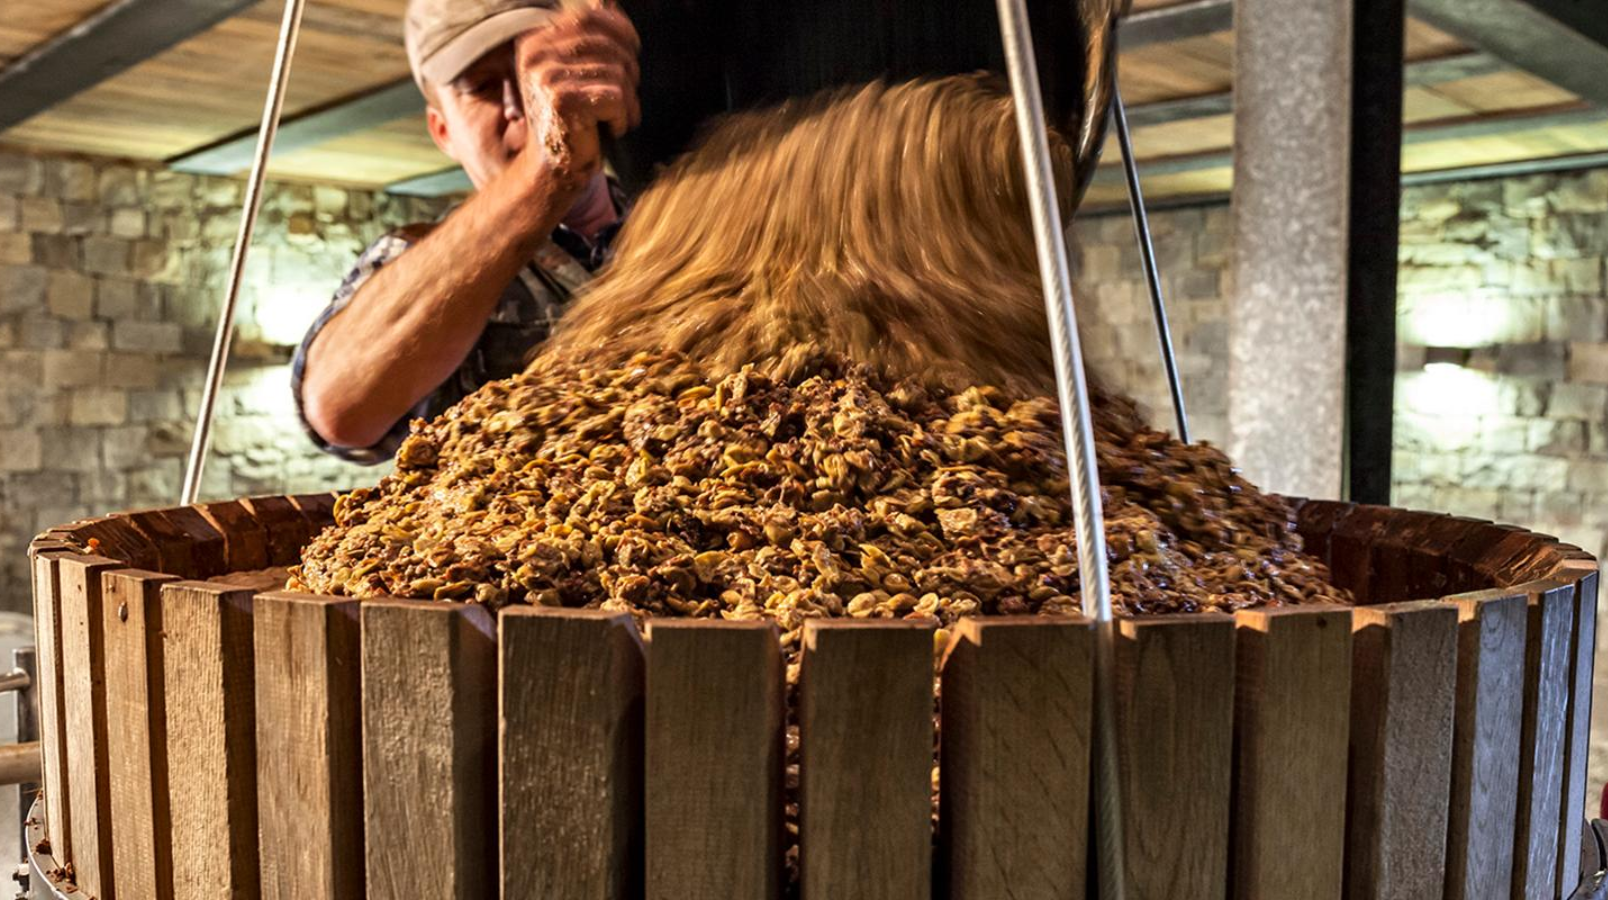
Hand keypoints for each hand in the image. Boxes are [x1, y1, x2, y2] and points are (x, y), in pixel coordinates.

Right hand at [516, 2, 641, 187]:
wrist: (554, 169)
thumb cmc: (573, 120)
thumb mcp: (576, 71)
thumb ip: (588, 37)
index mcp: (533, 41)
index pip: (587, 17)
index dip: (620, 28)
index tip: (633, 48)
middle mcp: (535, 55)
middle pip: (607, 44)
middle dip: (627, 69)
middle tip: (625, 96)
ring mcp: (547, 78)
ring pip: (616, 72)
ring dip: (627, 98)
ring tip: (617, 117)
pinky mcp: (564, 101)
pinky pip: (617, 97)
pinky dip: (624, 116)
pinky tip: (612, 129)